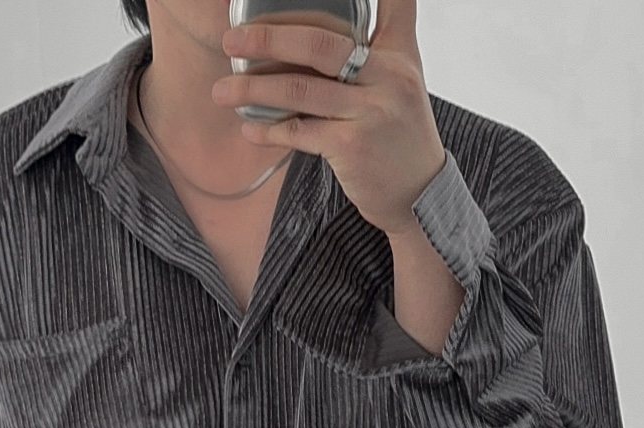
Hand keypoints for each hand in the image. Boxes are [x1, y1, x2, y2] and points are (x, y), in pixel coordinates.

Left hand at [211, 0, 446, 237]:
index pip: (386, 5)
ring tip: (223, 90)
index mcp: (397, 54)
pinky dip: (270, 129)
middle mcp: (387, 77)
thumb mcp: (405, 78)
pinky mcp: (352, 148)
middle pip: (319, 45)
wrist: (420, 193)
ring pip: (301, 90)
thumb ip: (385, 39)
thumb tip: (335, 24)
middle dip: (268, 39)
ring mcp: (369, 113)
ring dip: (254, 89)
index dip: (340, 0)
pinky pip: (300, 132)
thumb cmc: (402, 134)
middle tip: (231, 40)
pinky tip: (249, 128)